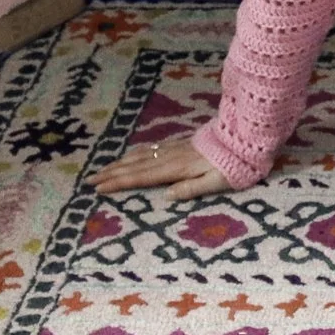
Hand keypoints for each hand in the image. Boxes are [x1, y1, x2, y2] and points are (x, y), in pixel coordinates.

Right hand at [88, 133, 232, 201]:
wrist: (245, 137)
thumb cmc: (234, 165)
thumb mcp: (217, 181)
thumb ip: (192, 189)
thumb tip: (166, 197)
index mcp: (176, 169)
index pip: (142, 177)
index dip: (119, 183)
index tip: (98, 188)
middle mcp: (170, 157)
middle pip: (136, 166)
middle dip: (111, 172)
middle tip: (89, 179)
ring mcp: (174, 149)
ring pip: (141, 156)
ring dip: (120, 163)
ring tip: (103, 169)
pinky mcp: (180, 144)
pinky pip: (151, 149)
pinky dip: (136, 153)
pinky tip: (132, 155)